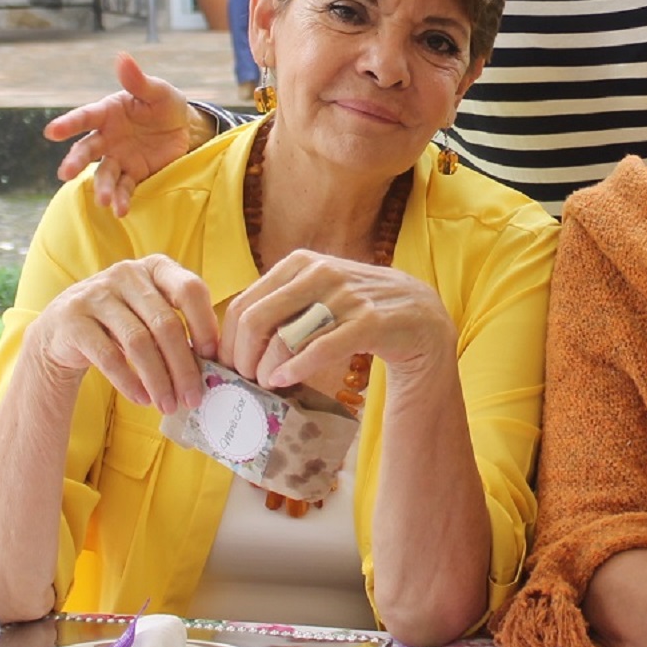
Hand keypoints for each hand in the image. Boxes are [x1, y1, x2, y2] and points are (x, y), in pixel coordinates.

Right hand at [25, 253, 220, 413]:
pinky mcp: (73, 320)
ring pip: (139, 342)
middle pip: (165, 323)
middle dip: (183, 367)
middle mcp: (127, 274)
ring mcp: (96, 294)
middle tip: (193, 398)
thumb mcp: (153, 313)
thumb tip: (213, 368)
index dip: (206, 325)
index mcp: (156, 267)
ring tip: (169, 405)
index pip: (190, 289)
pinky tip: (142, 399)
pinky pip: (108, 356)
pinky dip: (129, 382)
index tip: (213, 359)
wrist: (62, 328)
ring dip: (158, 380)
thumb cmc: (123, 323)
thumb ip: (180, 327)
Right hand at [43, 53, 201, 215]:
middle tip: (65, 174)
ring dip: (101, 187)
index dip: (68, 124)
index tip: (51, 132)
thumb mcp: (157, 91)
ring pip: (103, 174)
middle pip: (86, 150)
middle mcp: (106, 137)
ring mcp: (118, 157)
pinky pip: (124, 188)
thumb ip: (138, 81)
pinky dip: (121, 199)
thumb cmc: (164, 104)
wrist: (183, 128)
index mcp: (107, 113)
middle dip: (75, 162)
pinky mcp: (133, 174)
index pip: (84, 117)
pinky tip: (121, 210)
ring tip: (103, 200)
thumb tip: (122, 57)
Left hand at [219, 248, 455, 391]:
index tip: (228, 367)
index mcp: (300, 262)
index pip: (245, 304)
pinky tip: (284, 380)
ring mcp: (346, 295)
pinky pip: (321, 348)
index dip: (228, 341)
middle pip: (256, 319)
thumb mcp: (316, 291)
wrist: (419, 314)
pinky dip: (296, 368)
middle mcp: (320, 272)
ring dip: (266, 367)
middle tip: (243, 380)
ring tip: (264, 384)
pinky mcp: (369, 321)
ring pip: (285, 336)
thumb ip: (280, 304)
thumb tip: (230, 338)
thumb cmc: (357, 307)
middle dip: (242, 357)